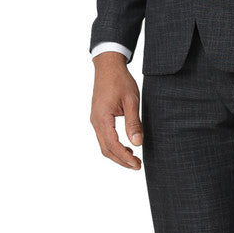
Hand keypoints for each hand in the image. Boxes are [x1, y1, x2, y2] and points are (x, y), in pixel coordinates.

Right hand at [91, 51, 143, 170]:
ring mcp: (95, 120)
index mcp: (103, 118)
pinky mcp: (98, 118)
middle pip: (106, 149)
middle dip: (121, 160)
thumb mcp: (131, 100)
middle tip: (137, 166)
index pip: (113, 145)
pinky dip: (114, 146)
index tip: (137, 164)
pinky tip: (127, 147)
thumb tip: (138, 143)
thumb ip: (134, 122)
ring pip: (104, 145)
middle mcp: (96, 121)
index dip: (125, 157)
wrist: (108, 66)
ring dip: (117, 155)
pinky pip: (104, 137)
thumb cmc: (120, 80)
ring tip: (133, 160)